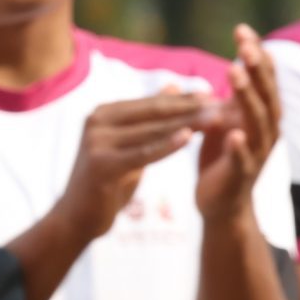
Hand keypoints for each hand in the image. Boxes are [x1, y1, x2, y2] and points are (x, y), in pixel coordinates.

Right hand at [52, 90, 214, 243]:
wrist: (77, 214)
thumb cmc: (108, 178)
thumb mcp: (129, 143)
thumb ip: (148, 117)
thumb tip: (172, 84)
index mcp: (103, 112)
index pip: (152, 103)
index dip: (185, 99)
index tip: (216, 96)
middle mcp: (96, 121)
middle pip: (153, 113)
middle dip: (190, 109)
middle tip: (222, 105)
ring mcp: (96, 142)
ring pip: (151, 132)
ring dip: (187, 124)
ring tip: (216, 119)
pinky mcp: (101, 165)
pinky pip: (142, 154)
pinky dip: (167, 146)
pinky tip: (189, 138)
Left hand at [197, 25, 278, 228]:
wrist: (221, 204)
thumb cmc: (222, 158)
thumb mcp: (225, 123)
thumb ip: (228, 100)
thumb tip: (229, 71)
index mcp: (259, 115)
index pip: (260, 79)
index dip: (255, 55)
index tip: (242, 29)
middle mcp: (264, 131)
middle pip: (265, 95)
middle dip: (256, 69)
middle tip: (245, 45)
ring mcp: (256, 152)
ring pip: (256, 121)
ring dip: (246, 97)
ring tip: (235, 74)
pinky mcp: (241, 174)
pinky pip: (243, 157)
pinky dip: (239, 144)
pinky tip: (233, 132)